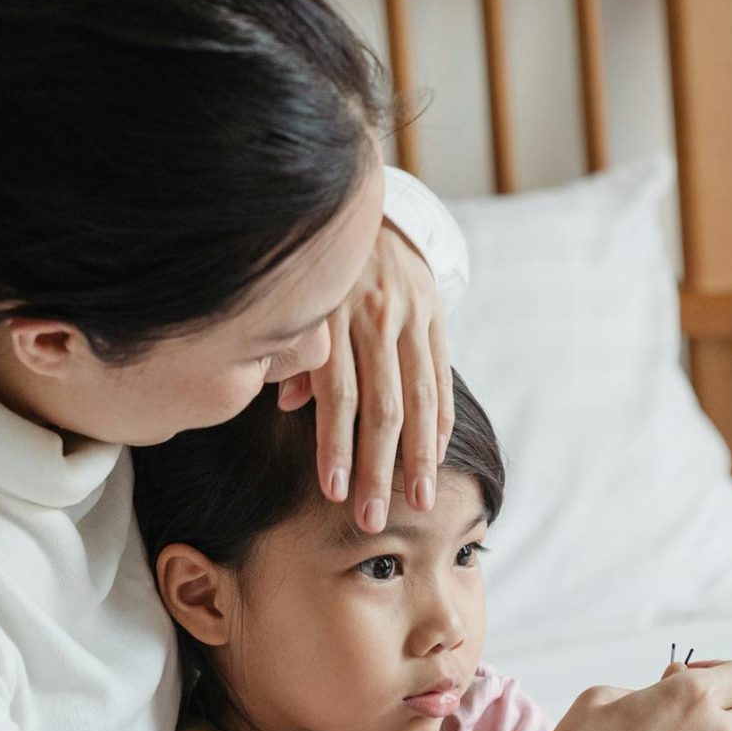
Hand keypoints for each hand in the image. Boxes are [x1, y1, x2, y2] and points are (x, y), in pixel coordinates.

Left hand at [276, 216, 451, 533]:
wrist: (374, 210)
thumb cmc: (321, 272)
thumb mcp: (299, 302)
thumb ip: (293, 352)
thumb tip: (290, 403)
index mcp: (333, 319)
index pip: (338, 397)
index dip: (336, 448)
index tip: (335, 494)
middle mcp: (375, 319)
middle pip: (381, 408)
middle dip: (377, 469)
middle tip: (373, 520)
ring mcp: (411, 318)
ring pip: (419, 399)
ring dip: (418, 459)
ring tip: (419, 503)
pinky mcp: (436, 316)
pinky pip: (441, 378)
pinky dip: (440, 422)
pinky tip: (435, 458)